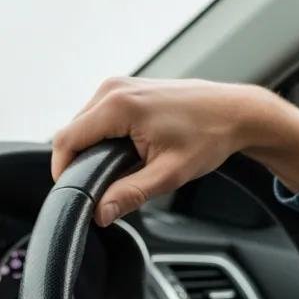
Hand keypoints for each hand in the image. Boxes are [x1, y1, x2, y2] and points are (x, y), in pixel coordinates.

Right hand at [51, 76, 298, 226]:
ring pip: (83, 125)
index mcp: (118, 106)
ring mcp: (118, 84)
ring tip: (121, 169)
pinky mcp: (125, 88)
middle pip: (72, 133)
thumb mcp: (168, 175)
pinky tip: (126, 152)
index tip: (75, 196)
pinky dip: (103, 137)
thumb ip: (129, 194)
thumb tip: (99, 214)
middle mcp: (112, 89)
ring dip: (92, 150)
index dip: (63, 172)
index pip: (66, 141)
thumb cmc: (207, 137)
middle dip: (80, 163)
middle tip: (104, 189)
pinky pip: (98, 117)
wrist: (234, 112)